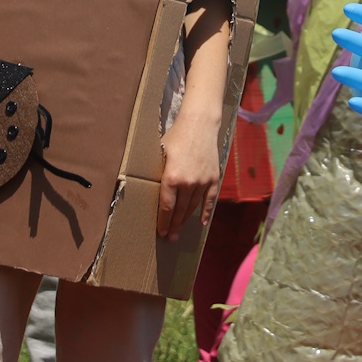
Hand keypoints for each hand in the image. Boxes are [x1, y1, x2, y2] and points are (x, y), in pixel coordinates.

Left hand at [156, 107, 221, 240]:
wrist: (199, 124)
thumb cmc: (176, 137)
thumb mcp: (160, 154)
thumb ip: (157, 173)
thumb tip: (147, 188)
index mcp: (171, 178)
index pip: (166, 207)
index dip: (163, 221)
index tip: (161, 231)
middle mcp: (188, 183)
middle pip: (179, 211)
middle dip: (173, 225)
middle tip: (170, 237)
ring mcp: (202, 182)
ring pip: (193, 207)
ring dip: (186, 220)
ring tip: (180, 230)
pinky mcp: (213, 178)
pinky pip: (209, 200)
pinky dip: (206, 212)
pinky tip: (202, 222)